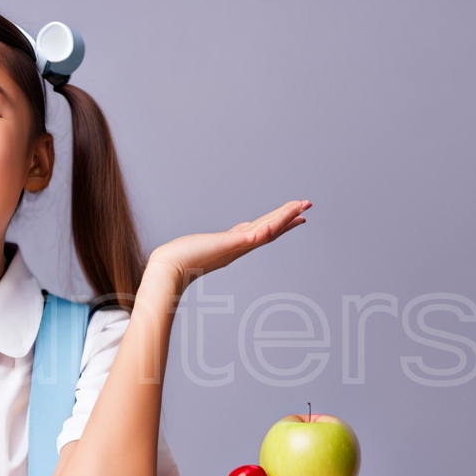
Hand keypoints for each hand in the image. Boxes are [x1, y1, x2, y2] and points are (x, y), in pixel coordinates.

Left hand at [147, 200, 310, 289]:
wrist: (168, 269)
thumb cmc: (175, 261)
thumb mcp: (195, 248)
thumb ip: (201, 246)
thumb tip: (196, 245)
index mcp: (231, 246)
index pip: (259, 232)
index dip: (277, 224)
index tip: (292, 217)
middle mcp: (238, 247)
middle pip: (269, 229)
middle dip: (288, 218)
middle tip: (306, 206)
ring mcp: (237, 246)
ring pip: (269, 229)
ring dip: (287, 217)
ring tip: (303, 206)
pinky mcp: (233, 244)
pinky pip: (260, 232)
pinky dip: (275, 223)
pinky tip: (286, 215)